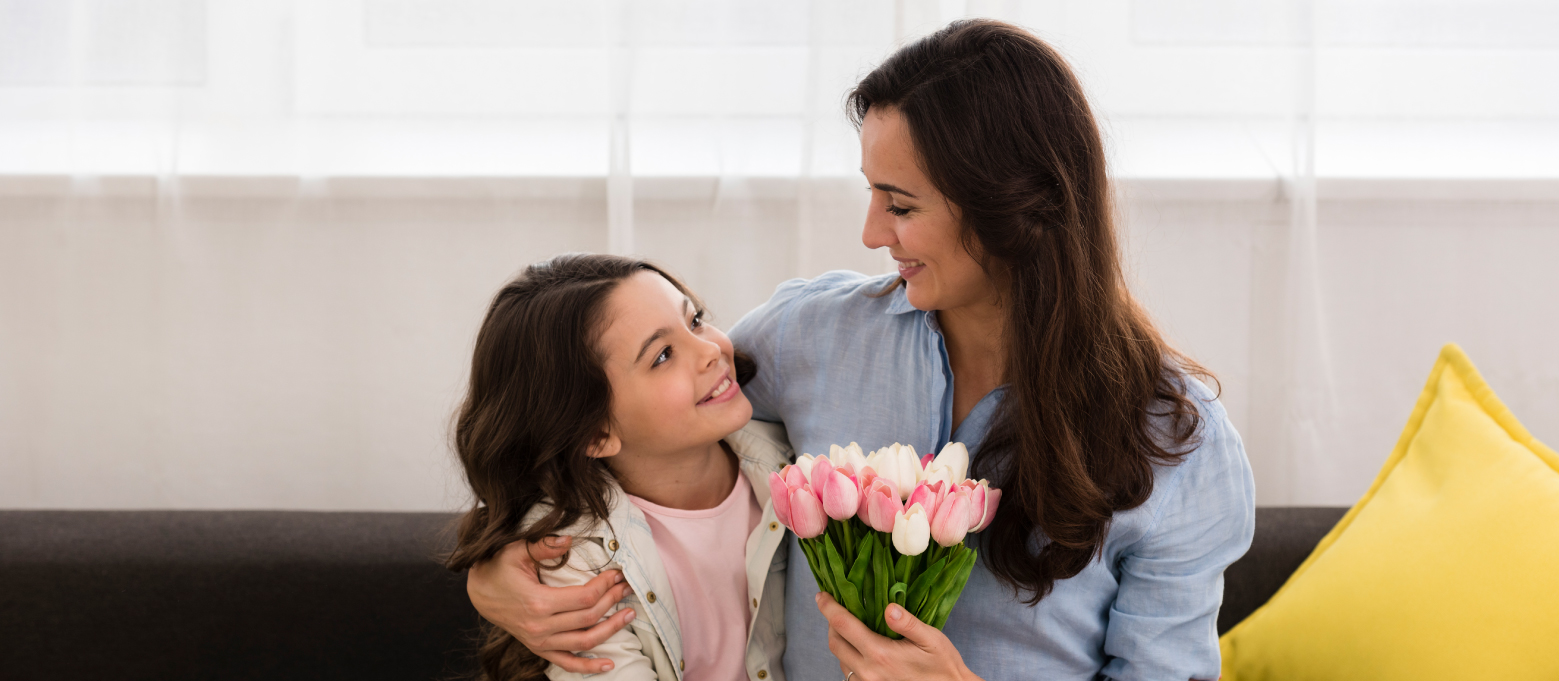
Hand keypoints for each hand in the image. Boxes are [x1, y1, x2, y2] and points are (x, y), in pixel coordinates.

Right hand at [467, 536, 636, 673]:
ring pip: (584, 641)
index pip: (584, 597)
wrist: (479, 592)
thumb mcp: (516, 550)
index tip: (617, 574)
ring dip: (611, 630)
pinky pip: (566, 662)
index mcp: (538, 602)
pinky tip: (609, 664)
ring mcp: (539, 641)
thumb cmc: (499, 568)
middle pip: (589, 617)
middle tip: (628, 587)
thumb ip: (544, 546)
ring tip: (629, 615)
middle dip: (613, 601)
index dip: (605, 586)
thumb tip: (569, 540)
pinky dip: (588, 666)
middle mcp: (540, 626)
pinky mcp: (538, 648)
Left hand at [816, 593, 981, 680]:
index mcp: (880, 654)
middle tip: (838, 609)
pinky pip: (849, 673)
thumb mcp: (932, 639)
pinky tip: (861, 648)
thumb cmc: (942, 665)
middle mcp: (868, 672)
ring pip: (840, 659)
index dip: (829, 607)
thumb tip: (889, 607)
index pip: (843, 625)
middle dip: (831, 623)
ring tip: (850, 627)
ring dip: (840, 641)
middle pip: (835, 643)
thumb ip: (909, 623)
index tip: (822, 595)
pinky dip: (848, 657)